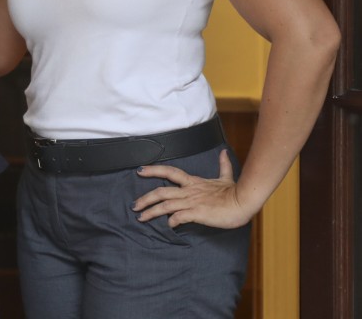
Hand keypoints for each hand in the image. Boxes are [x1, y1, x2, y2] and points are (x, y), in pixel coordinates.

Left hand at [132, 150, 253, 229]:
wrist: (245, 201)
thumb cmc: (235, 192)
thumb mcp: (226, 177)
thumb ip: (223, 166)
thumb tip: (223, 152)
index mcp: (193, 182)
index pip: (169, 172)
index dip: (153, 170)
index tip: (139, 171)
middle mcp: (189, 191)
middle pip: (161, 191)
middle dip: (145, 199)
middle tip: (134, 206)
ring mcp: (192, 202)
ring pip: (165, 205)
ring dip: (151, 212)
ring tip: (141, 218)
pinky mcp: (197, 213)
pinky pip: (179, 217)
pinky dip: (171, 221)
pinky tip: (168, 225)